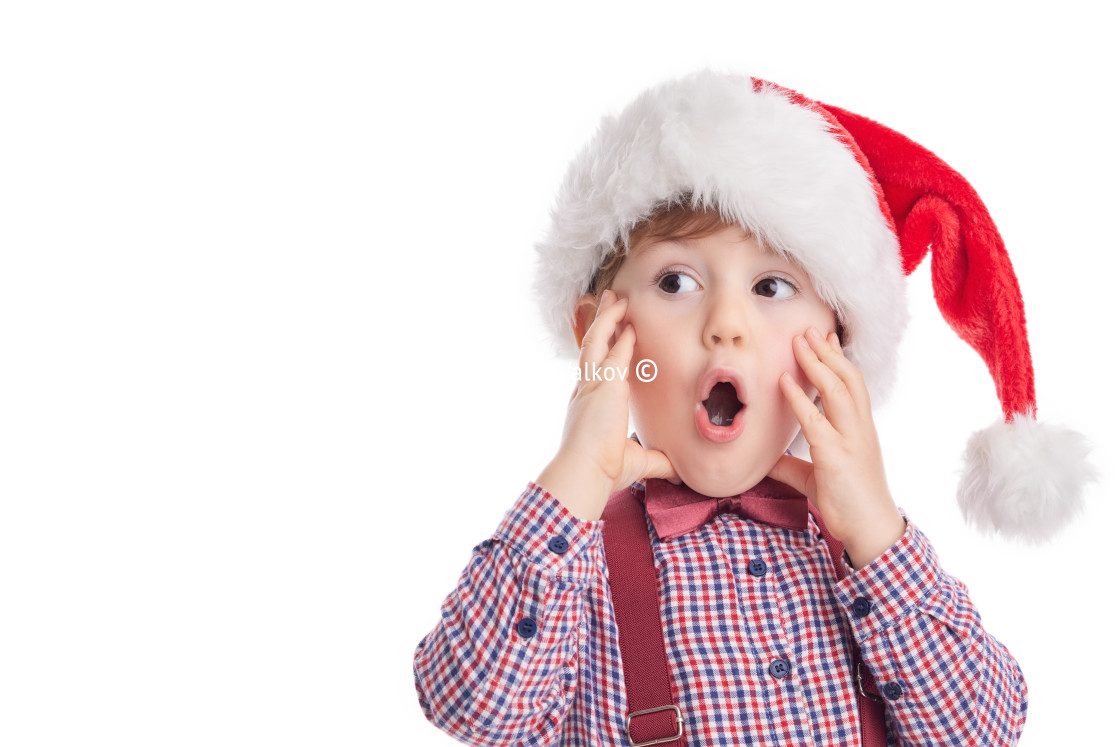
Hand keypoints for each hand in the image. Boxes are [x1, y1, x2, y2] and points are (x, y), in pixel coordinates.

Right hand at [536, 289, 678, 519]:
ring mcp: (591, 384)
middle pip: (592, 348)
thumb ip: (657, 461)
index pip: (597, 371)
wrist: (585, 471)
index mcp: (589, 406)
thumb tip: (678, 469)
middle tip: (609, 304)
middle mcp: (586, 391)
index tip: (615, 337)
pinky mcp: (601, 382)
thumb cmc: (604, 470)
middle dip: (601, 325)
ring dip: (606, 318)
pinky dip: (615, 328)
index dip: (605, 353)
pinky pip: (608, 347)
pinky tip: (624, 314)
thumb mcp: (637, 462)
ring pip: (595, 340)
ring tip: (614, 298)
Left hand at [767, 327, 904, 568]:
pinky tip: (784, 382)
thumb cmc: (848, 504)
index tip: (828, 338)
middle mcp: (860, 429)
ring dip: (816, 363)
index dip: (840, 359)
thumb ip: (795, 466)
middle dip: (828, 351)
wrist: (871, 531)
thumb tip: (769, 458)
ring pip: (837, 390)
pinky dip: (799, 398)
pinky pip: (815, 420)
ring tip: (800, 341)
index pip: (853, 385)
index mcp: (860, 430)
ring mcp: (850, 441)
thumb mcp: (817, 478)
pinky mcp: (835, 456)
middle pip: (847, 378)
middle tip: (810, 329)